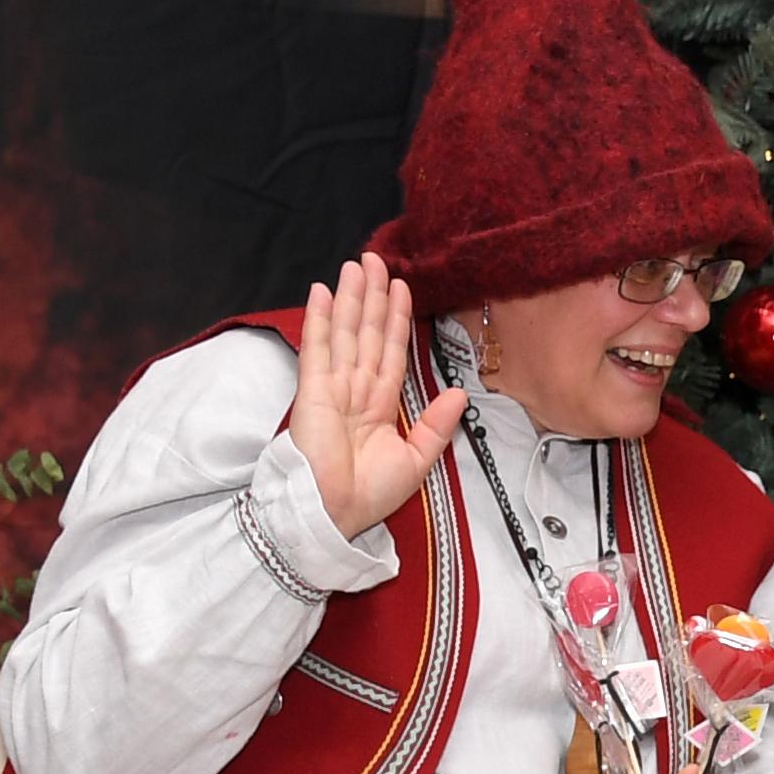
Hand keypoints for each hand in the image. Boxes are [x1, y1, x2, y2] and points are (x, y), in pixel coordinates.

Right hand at [292, 252, 468, 541]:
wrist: (334, 514)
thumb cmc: (368, 494)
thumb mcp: (417, 460)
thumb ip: (436, 426)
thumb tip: (460, 395)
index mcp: (380, 406)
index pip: (392, 352)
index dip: (397, 320)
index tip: (402, 288)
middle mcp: (356, 391)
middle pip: (368, 334)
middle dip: (373, 297)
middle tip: (376, 259)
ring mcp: (333, 388)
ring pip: (347, 333)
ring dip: (351, 298)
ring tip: (356, 264)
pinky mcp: (312, 391)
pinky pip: (318, 349)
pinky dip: (320, 320)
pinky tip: (322, 292)